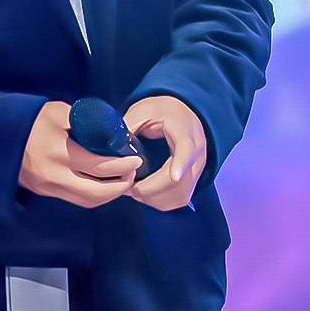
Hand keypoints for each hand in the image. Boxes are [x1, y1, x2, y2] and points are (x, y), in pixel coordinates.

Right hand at [19, 101, 142, 208]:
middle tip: (131, 174)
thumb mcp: (59, 111)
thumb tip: (111, 130)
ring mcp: (47, 188)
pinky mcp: (43, 191)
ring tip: (120, 181)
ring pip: (86, 202)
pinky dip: (92, 194)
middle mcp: (53, 176)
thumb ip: (85, 121)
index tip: (136, 159)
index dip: (123, 165)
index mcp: (58, 153)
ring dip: (107, 195)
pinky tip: (101, 183)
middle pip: (95, 194)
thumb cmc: (29, 118)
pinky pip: (74, 198)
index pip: (99, 167)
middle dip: (119, 186)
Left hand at [122, 95, 206, 210]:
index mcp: (185, 130)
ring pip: (180, 194)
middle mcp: (197, 152)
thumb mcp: (144, 109)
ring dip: (154, 198)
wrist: (183, 114)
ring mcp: (198, 168)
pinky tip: (145, 194)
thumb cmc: (163, 110)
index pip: (187, 149)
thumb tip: (111, 144)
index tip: (173, 176)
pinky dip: (161, 201)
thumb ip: (130, 124)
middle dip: (151, 189)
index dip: (181, 164)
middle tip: (128, 187)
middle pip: (180, 180)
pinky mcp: (194, 179)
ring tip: (133, 190)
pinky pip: (180, 199)